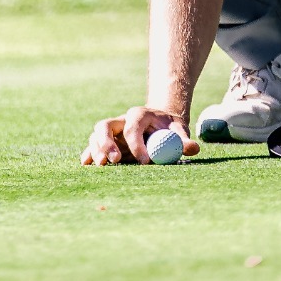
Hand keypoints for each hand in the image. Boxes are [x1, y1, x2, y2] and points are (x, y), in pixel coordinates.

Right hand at [79, 106, 200, 165]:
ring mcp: (112, 130)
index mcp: (139, 114)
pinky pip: (92, 145)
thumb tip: (193, 148)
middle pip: (106, 126)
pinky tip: (86, 164)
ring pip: (96, 134)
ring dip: (96, 150)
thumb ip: (184, 140)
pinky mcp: (106, 141)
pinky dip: (89, 154)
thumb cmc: (169, 128)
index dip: (137, 144)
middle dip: (107, 143)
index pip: (133, 127)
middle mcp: (121, 120)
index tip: (145, 162)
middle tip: (114, 161)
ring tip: (102, 166)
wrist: (160, 124)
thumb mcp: (179, 131)